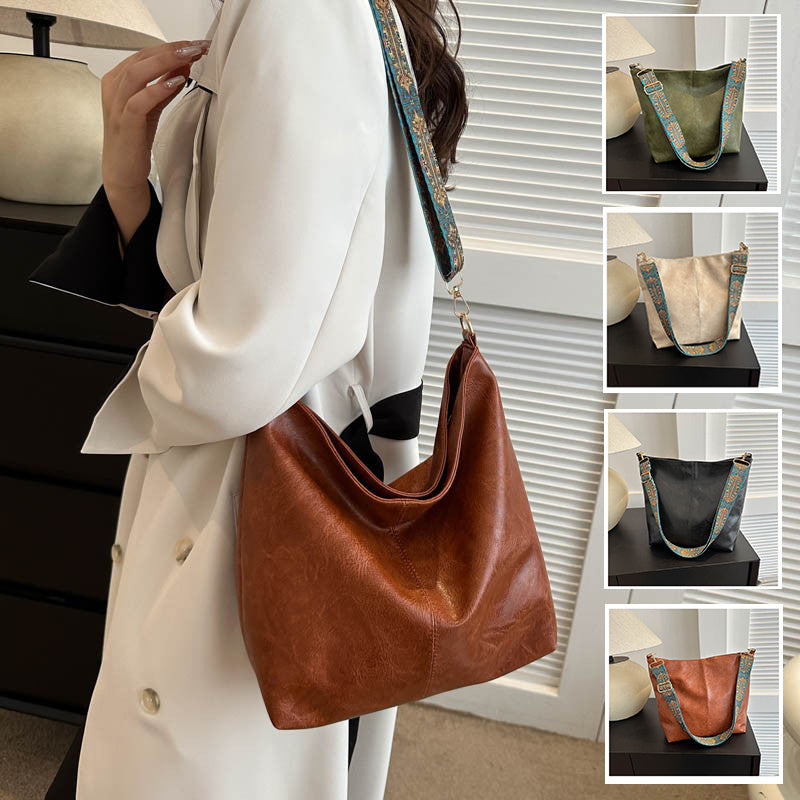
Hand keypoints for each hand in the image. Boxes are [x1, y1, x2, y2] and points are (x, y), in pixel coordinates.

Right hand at [101, 39, 210, 243]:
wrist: (123, 171)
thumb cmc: (135, 139)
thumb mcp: (152, 107)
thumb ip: (164, 86)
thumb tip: (184, 65)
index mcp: (117, 80)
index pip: (144, 54)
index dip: (169, 47)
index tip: (194, 44)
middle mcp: (113, 88)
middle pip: (141, 58)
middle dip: (171, 50)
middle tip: (196, 46)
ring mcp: (116, 105)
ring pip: (137, 73)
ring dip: (165, 63)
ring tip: (189, 57)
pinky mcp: (124, 123)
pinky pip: (139, 100)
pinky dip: (158, 89)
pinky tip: (176, 82)